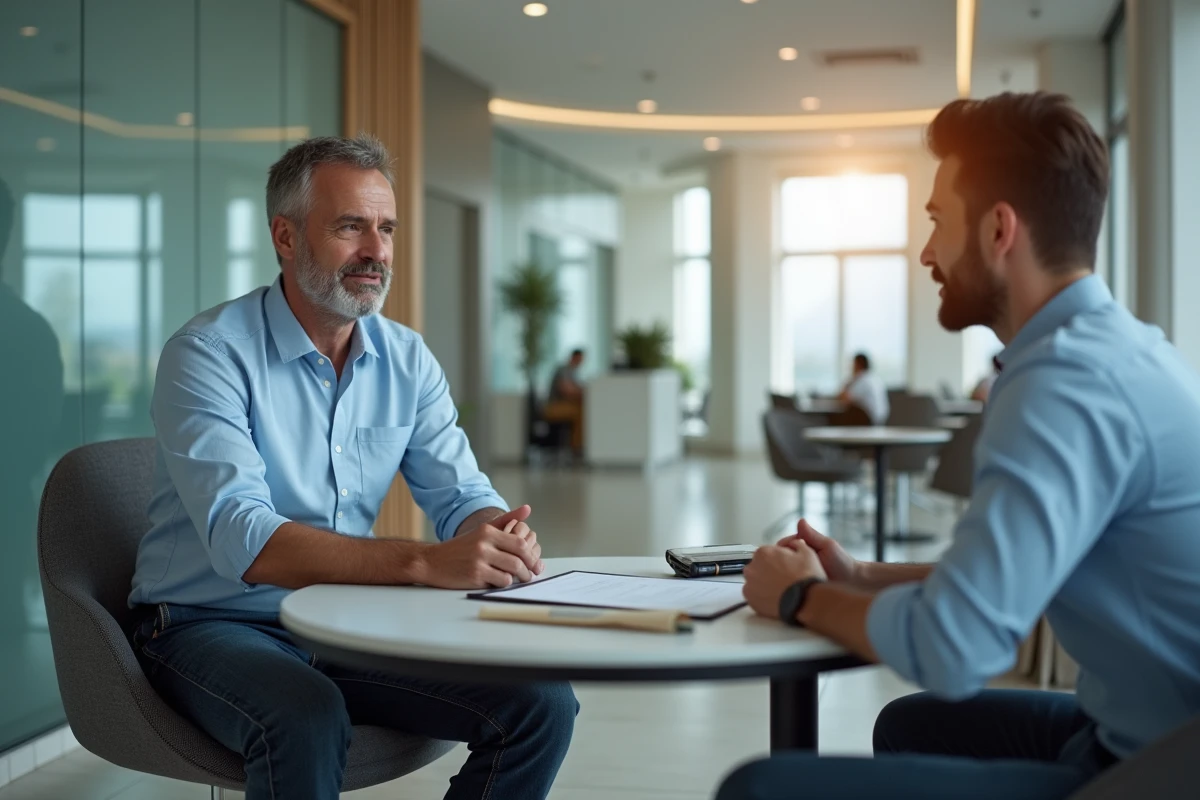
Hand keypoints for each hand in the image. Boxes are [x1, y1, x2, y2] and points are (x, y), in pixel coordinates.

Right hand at [419, 518, 539, 589]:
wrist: (432, 562)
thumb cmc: (460, 548)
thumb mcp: (482, 530)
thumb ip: (507, 519)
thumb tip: (528, 509)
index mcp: (487, 531)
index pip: (520, 543)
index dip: (531, 555)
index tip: (534, 563)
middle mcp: (483, 544)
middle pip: (518, 559)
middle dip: (528, 569)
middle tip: (530, 573)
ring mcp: (478, 561)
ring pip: (511, 573)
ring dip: (518, 578)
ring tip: (518, 578)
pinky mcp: (474, 576)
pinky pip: (499, 582)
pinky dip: (503, 583)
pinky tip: (498, 581)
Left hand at [742, 542, 825, 619]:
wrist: (805, 602)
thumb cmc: (806, 576)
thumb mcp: (808, 553)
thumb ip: (797, 544)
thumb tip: (794, 543)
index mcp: (763, 552)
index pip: (767, 553)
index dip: (778, 560)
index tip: (787, 567)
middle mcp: (752, 566)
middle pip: (758, 566)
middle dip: (768, 571)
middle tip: (783, 579)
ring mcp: (749, 584)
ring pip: (755, 580)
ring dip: (763, 583)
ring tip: (779, 590)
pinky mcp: (749, 599)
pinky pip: (753, 594)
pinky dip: (761, 596)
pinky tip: (774, 598)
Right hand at [779, 519, 859, 583]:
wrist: (852, 582)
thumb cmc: (842, 562)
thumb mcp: (827, 546)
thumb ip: (813, 535)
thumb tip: (800, 520)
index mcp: (803, 547)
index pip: (783, 544)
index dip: (781, 548)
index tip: (781, 553)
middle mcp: (798, 559)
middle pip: (780, 557)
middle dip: (779, 560)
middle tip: (782, 566)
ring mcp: (798, 572)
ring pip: (781, 570)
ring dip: (781, 572)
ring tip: (784, 576)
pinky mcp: (799, 586)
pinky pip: (788, 583)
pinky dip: (786, 582)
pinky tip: (787, 585)